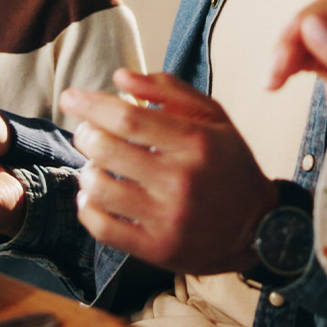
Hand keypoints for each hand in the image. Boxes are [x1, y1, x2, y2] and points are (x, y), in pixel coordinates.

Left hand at [58, 69, 275, 274]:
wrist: (256, 226)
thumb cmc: (227, 164)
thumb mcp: (212, 118)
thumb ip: (169, 91)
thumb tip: (120, 77)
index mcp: (195, 142)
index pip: (127, 116)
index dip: (91, 104)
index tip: (70, 97)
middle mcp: (181, 180)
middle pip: (106, 149)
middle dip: (85, 134)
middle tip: (86, 132)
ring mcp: (168, 218)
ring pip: (99, 188)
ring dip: (87, 170)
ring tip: (95, 165)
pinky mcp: (157, 249)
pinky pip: (102, 227)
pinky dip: (87, 207)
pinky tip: (93, 196)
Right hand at [271, 0, 326, 222]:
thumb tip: (310, 24)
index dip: (315, 14)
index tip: (290, 40)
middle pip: (323, 13)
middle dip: (295, 36)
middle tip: (276, 67)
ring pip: (309, 32)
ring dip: (286, 51)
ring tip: (271, 81)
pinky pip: (305, 51)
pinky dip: (288, 63)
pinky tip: (276, 82)